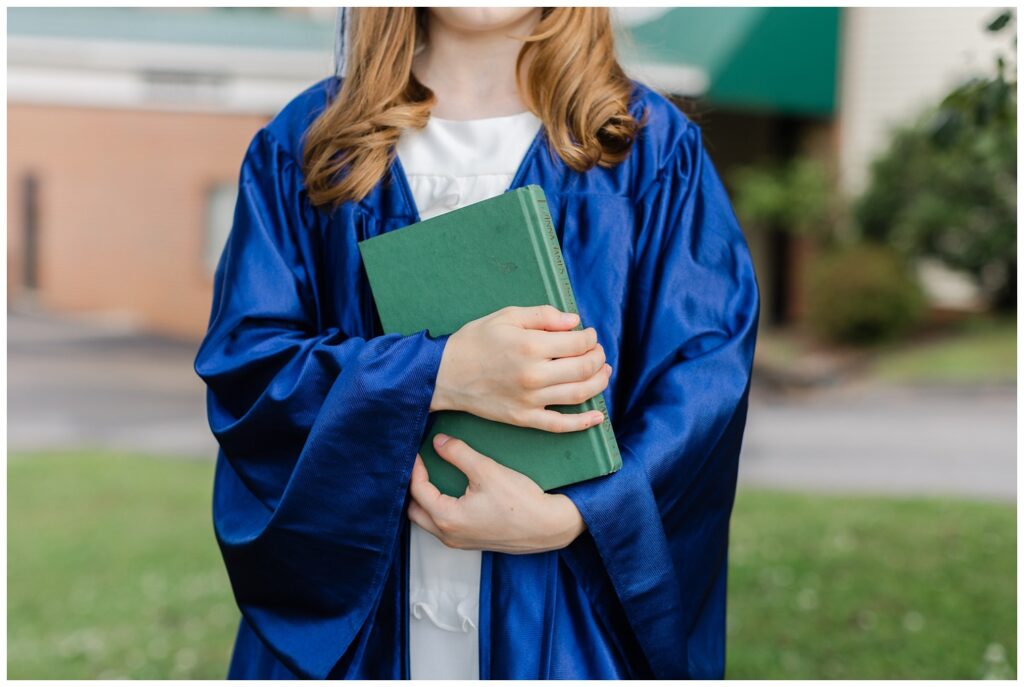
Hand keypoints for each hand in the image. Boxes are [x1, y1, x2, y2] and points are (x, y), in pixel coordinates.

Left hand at [407, 433, 586, 553]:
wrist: (550, 526)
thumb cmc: (520, 500)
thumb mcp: (486, 470)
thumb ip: (458, 453)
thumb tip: (438, 441)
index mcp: (447, 518)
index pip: (418, 490)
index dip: (415, 468)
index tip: (418, 451)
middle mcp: (449, 536)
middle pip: (415, 511)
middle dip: (415, 488)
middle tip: (421, 466)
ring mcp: (460, 542)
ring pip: (429, 521)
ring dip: (427, 500)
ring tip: (433, 477)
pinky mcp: (473, 542)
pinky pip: (445, 526)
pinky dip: (440, 509)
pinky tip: (452, 492)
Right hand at [431, 305, 611, 432]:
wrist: (444, 374)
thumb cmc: (474, 341)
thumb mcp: (506, 316)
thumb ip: (543, 315)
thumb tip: (574, 322)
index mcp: (531, 346)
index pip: (577, 344)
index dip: (590, 339)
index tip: (589, 335)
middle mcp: (534, 375)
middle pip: (583, 368)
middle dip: (598, 358)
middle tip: (598, 352)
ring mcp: (530, 400)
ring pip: (578, 395)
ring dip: (598, 383)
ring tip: (603, 373)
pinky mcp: (524, 418)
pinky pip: (559, 425)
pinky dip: (583, 423)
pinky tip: (597, 417)